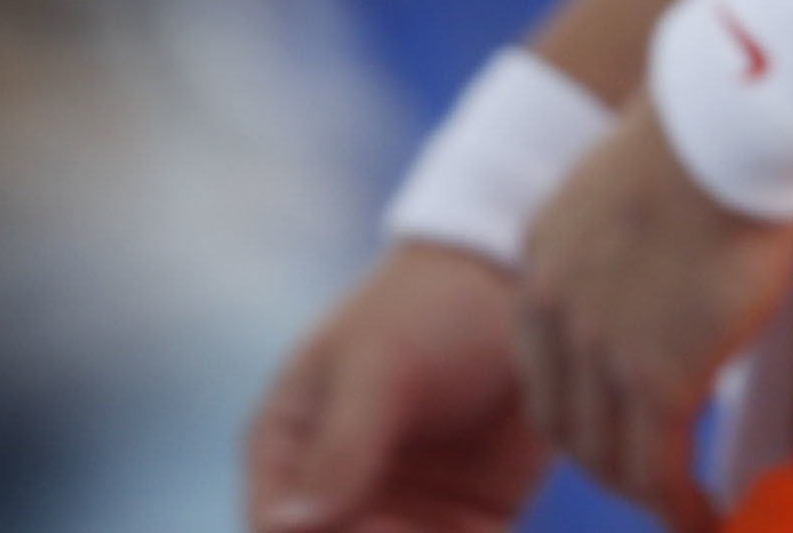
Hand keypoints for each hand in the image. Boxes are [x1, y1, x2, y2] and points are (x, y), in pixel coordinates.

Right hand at [241, 243, 547, 532]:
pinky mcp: (467, 521)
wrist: (515, 285)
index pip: (277, 529)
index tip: (376, 521)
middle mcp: (339, 495)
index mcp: (287, 451)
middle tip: (414, 523)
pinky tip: (490, 524)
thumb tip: (286, 527)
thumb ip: (341, 446)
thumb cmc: (426, 308)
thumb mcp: (379, 364)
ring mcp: (403, 513)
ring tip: (459, 521)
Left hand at [510, 109, 792, 531]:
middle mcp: (553, 306)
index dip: (579, 405)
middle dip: (606, 459)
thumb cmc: (717, 126)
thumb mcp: (641, 180)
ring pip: (605, 456)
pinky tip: (710, 517)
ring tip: (686, 506)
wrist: (734, 119)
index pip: (542, 362)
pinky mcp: (657, 375)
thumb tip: (681, 261)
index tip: (622, 423)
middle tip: (655, 477)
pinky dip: (680, 506)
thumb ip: (638, 235)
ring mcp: (599, 347)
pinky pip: (656, 469)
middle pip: (561, 421)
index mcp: (544, 253)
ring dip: (644, 491)